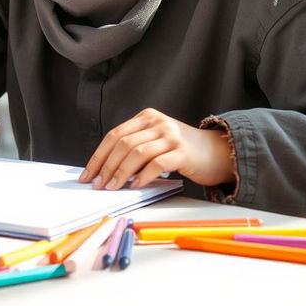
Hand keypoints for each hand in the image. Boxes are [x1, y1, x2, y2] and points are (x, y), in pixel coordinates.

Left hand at [78, 107, 236, 190]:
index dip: (99, 156)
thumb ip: (135, 147)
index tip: (88, 175)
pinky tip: (135, 186)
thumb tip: (104, 171)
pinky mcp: (183, 152)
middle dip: (106, 166)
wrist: (217, 152)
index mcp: (147, 117)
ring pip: (137, 153)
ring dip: (120, 173)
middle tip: (98, 185)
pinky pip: (156, 164)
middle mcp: (158, 122)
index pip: (115, 135)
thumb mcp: (156, 140)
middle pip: (123, 143)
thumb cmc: (182, 150)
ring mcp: (171, 135)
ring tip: (112, 188)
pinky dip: (142, 176)